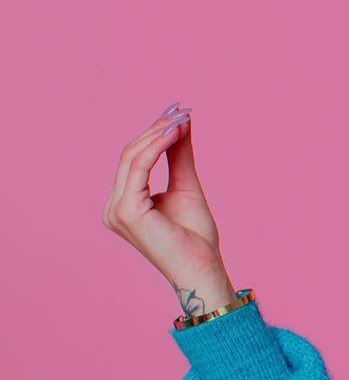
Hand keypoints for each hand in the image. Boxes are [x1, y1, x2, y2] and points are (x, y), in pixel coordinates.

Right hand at [101, 103, 233, 307]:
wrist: (203, 269)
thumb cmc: (196, 238)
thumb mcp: (187, 187)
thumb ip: (179, 157)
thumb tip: (181, 124)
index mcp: (125, 203)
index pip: (134, 159)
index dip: (154, 133)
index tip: (177, 112)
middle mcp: (114, 207)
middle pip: (131, 155)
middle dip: (156, 129)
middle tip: (181, 111)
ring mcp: (116, 210)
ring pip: (132, 158)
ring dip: (158, 134)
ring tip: (182, 118)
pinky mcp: (126, 211)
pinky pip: (139, 168)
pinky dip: (156, 147)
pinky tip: (175, 133)